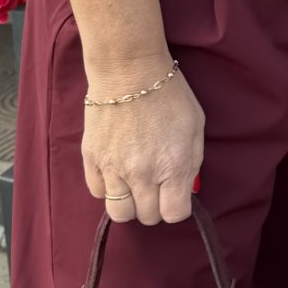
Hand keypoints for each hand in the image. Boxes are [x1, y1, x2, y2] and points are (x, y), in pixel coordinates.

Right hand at [82, 52, 204, 224]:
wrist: (129, 70)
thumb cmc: (169, 94)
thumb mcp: (195, 128)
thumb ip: (192, 163)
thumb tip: (185, 188)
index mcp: (173, 167)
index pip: (174, 214)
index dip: (177, 207)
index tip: (176, 195)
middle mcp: (142, 174)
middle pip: (147, 217)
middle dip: (155, 205)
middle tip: (156, 185)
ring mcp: (113, 168)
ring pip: (119, 213)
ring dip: (130, 202)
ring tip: (135, 183)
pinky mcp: (91, 159)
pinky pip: (97, 192)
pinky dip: (108, 188)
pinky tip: (117, 171)